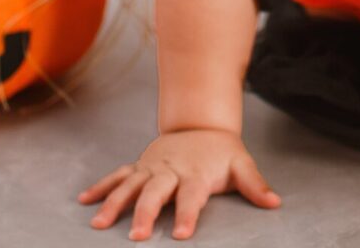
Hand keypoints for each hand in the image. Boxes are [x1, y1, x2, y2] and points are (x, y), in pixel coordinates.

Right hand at [78, 127, 280, 240]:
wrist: (201, 122)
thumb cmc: (222, 151)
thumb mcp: (242, 164)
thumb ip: (255, 185)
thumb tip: (275, 203)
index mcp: (195, 174)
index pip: (192, 198)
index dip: (188, 215)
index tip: (181, 236)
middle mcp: (170, 171)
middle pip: (155, 193)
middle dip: (144, 214)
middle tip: (136, 236)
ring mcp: (151, 167)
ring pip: (130, 185)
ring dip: (114, 203)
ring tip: (98, 223)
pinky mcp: (139, 166)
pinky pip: (117, 176)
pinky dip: (101, 187)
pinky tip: (84, 201)